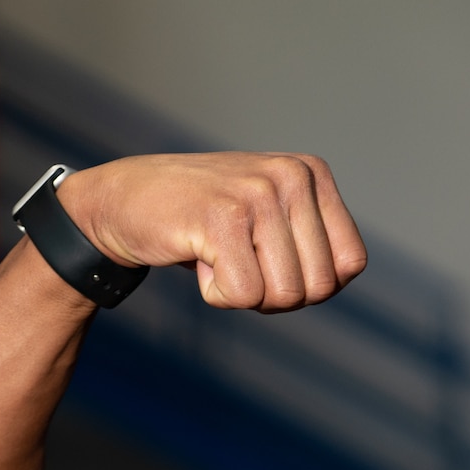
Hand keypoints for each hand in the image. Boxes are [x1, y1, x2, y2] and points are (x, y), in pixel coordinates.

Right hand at [53, 153, 367, 310]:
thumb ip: (313, 243)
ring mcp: (258, 193)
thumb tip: (341, 278)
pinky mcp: (223, 218)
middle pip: (319, 287)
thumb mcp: (271, 218)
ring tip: (215, 254)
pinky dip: (216, 294)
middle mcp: (292, 176)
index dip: (309, 285)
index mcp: (312, 173)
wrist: (120, 201)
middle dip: (276, 294)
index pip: (349, 264)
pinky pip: (245, 295)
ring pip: (285, 295)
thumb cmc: (200, 220)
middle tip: (236, 262)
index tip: (269, 263)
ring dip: (244, 293)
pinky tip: (196, 257)